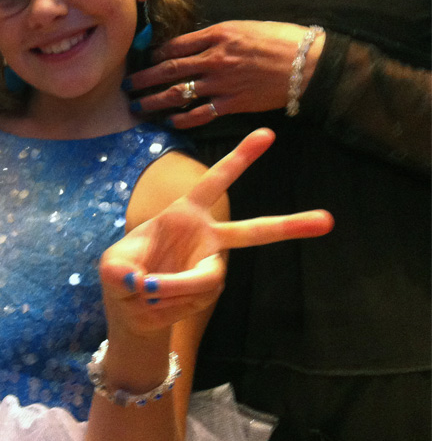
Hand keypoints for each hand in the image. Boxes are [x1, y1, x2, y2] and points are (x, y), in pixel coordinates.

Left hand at [100, 129, 332, 336]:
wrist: (132, 307)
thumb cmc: (125, 273)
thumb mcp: (111, 267)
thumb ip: (123, 273)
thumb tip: (149, 287)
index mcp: (185, 213)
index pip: (214, 182)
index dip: (239, 159)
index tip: (268, 133)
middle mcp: (207, 237)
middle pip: (252, 231)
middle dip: (289, 226)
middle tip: (328, 220)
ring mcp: (212, 266)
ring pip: (203, 280)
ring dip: (167, 290)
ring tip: (144, 291)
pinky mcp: (209, 292)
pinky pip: (189, 300)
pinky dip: (164, 304)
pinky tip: (154, 303)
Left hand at [125, 21, 324, 128]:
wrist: (308, 63)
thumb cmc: (281, 39)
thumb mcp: (244, 27)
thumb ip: (217, 36)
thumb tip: (194, 44)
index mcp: (217, 35)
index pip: (174, 45)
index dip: (153, 55)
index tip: (141, 60)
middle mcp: (214, 58)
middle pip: (168, 70)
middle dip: (143, 79)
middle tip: (126, 86)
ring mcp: (222, 82)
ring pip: (179, 93)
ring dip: (155, 101)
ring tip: (138, 107)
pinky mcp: (232, 103)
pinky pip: (200, 113)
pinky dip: (183, 118)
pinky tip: (170, 122)